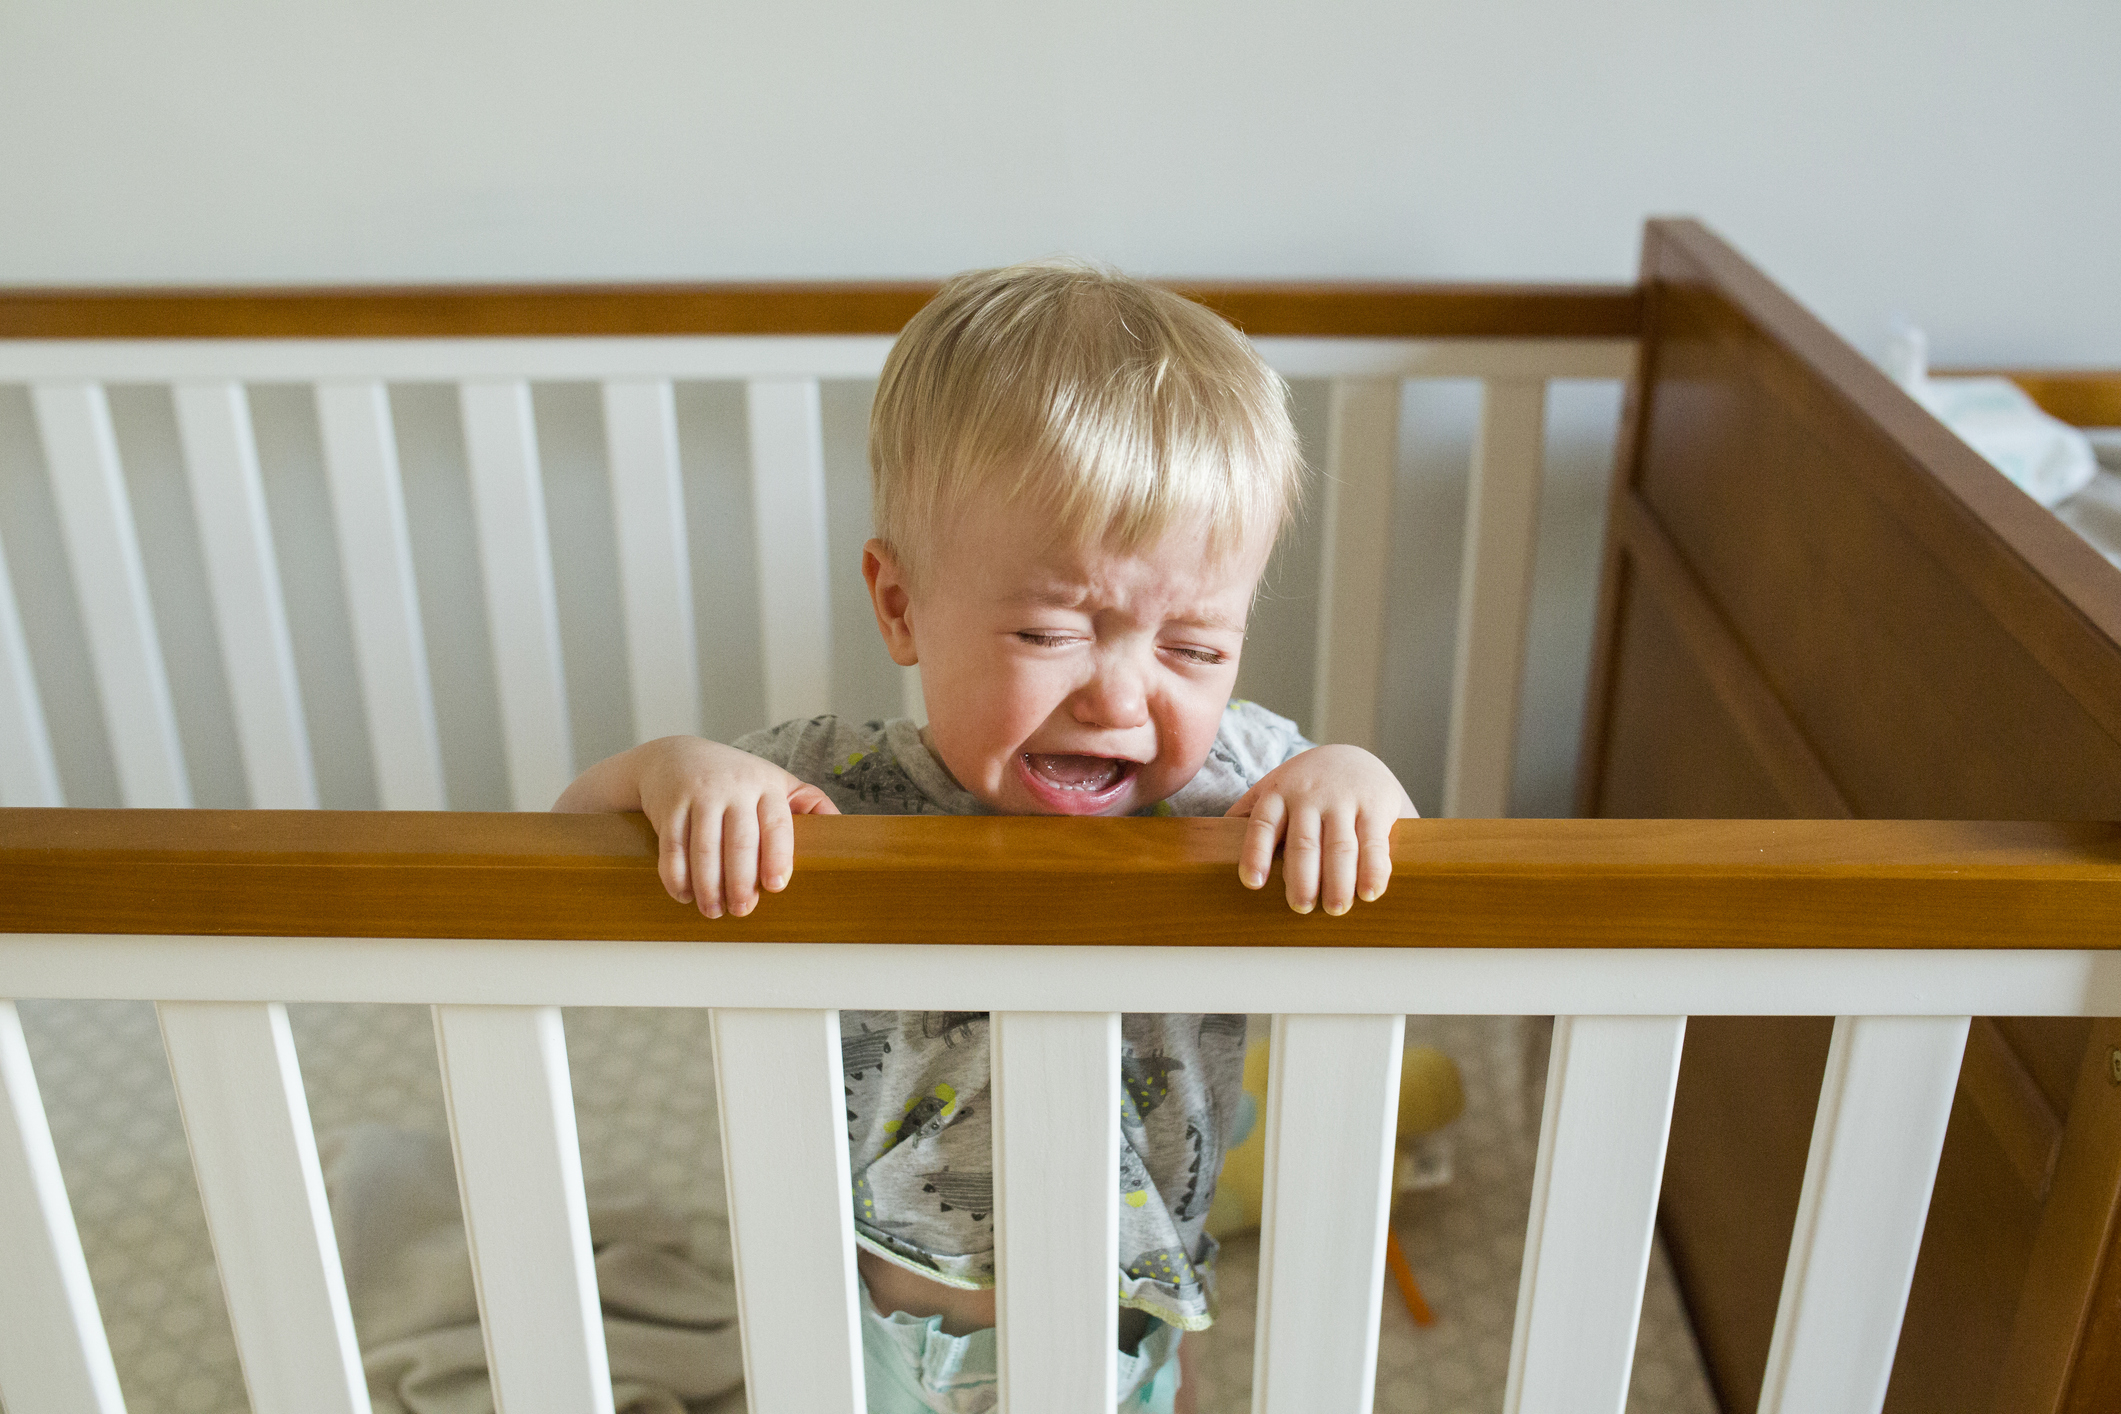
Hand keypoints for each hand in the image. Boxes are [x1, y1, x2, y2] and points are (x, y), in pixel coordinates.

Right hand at [553, 736, 837, 918]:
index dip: (777, 856)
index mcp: (765, 786)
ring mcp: (699, 796)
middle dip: (740, 881)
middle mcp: (732, 788)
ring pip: (703, 847)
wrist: (675, 756)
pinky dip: (676, 877)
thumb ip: (809, 803)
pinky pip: (672, 847)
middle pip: (738, 841)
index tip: (775, 887)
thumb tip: (845, 829)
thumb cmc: (736, 778)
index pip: (776, 823)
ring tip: (713, 910)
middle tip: (742, 910)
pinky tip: (684, 896)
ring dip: (708, 886)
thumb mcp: (775, 781)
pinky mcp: (669, 807)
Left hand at [1226, 745, 1415, 914]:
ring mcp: (1343, 801)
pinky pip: (1374, 842)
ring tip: (1335, 908)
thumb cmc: (1304, 788)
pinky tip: (1370, 892)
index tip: (1253, 883)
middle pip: (1303, 842)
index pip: (1262, 824)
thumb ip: (1246, 816)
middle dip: (1302, 877)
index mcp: (1277, 795)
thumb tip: (1207, 852)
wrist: (1352, 757)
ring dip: (1338, 879)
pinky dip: (1374, 868)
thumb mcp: (1272, 791)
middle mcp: (1309, 797)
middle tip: (1300, 906)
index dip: (1255, 853)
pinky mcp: (1375, 806)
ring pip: (1339, 845)